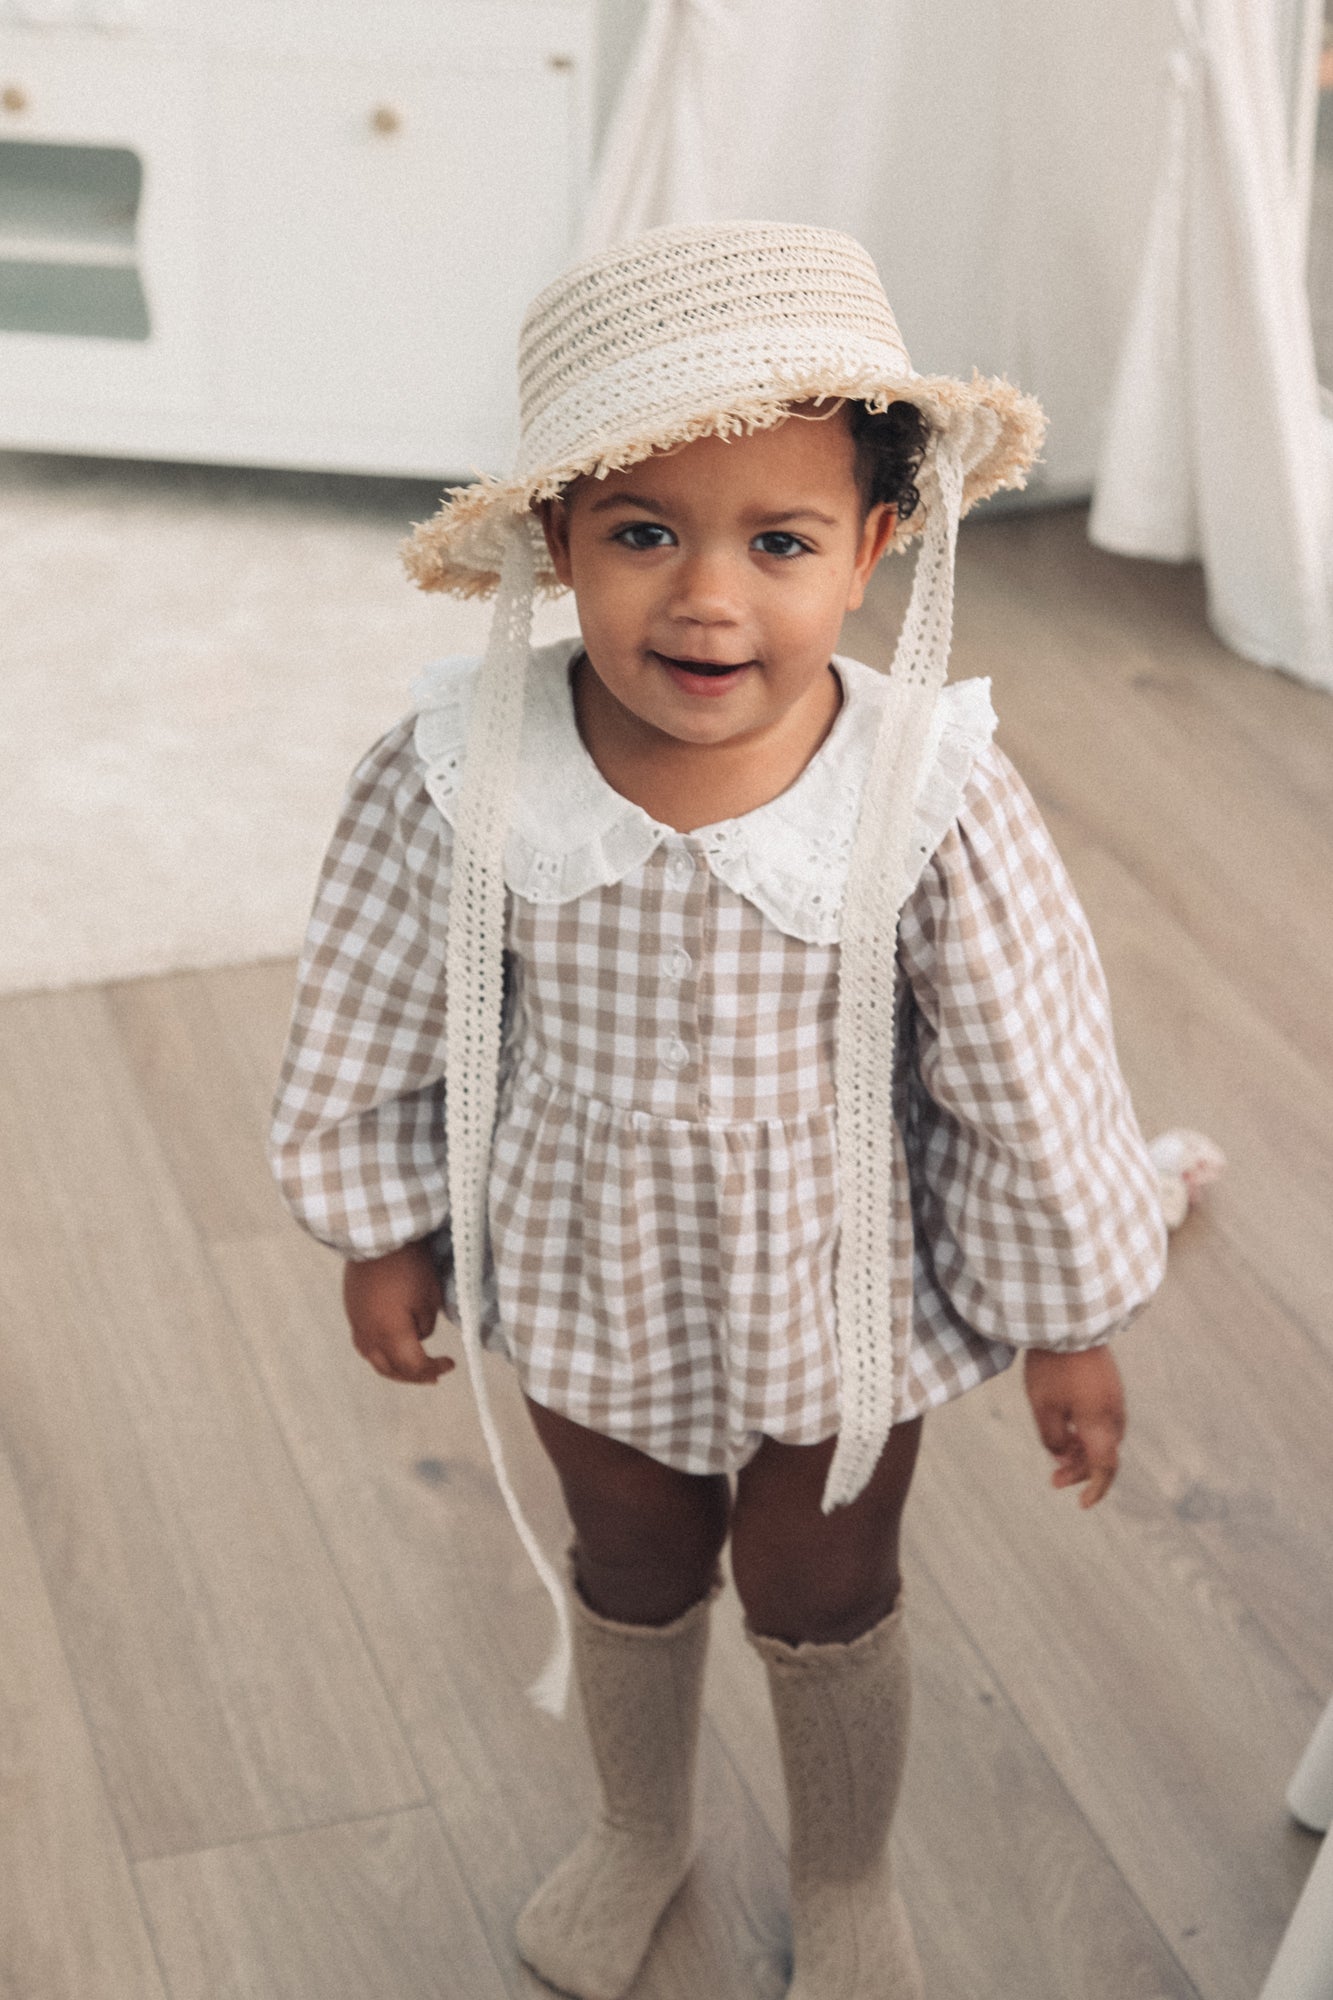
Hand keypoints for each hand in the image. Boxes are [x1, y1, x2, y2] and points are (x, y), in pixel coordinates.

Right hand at [343, 1240, 453, 1384]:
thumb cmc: (408, 1265)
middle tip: (433, 1376)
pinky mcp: (352, 1313)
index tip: (450, 1363)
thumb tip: (417, 1335)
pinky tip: (391, 1348)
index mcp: (391, 1334)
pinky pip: (365, 1345)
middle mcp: (369, 1336)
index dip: (433, 1368)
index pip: (414, 1366)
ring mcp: (357, 1325)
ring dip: (395, 1368)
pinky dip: (381, 1353)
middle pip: (391, 1370)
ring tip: (411, 1368)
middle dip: (414, 1376)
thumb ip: (425, 1326)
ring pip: (374, 1360)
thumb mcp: (429, 1298)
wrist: (377, 1237)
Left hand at [1023, 1345, 1124, 1507]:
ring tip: (1057, 1453)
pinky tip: (1066, 1428)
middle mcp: (1113, 1412)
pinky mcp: (1108, 1383)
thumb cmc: (1052, 1366)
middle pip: (1104, 1454)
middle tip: (1054, 1480)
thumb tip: (1060, 1455)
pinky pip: (1103, 1419)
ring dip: (1082, 1451)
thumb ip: (1052, 1438)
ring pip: (1104, 1437)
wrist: (1068, 1321)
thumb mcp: (1043, 1407)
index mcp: (1099, 1422)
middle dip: (1081, 1470)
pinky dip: (1086, 1432)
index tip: (1081, 1504)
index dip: (1096, 1489)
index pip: (1105, 1467)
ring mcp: (1114, 1396)